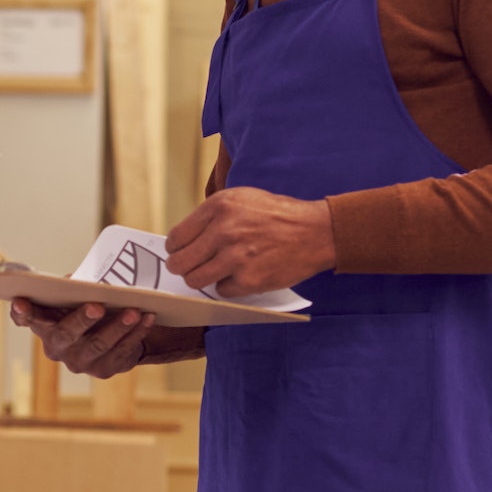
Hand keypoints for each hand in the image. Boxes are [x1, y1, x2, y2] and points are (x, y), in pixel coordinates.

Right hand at [10, 299, 155, 378]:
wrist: (115, 336)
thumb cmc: (89, 308)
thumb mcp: (78, 296)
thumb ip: (74, 288)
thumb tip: (76, 281)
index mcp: (44, 324)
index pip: (26, 319)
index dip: (22, 312)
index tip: (20, 301)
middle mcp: (56, 347)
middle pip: (66, 334)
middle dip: (82, 320)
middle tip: (97, 306)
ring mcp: (79, 362)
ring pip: (99, 344)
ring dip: (118, 326)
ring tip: (134, 311)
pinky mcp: (102, 370)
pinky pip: (121, 351)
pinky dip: (136, 333)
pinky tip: (147, 319)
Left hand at [165, 187, 333, 296]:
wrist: (316, 232)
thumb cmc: (277, 215)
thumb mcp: (241, 199)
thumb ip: (211, 215)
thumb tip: (183, 238)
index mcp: (219, 206)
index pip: (176, 237)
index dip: (175, 248)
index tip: (180, 252)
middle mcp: (224, 230)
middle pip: (180, 262)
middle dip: (181, 267)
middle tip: (190, 267)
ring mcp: (236, 257)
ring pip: (195, 280)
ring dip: (201, 279)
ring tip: (213, 273)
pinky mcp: (250, 280)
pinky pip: (221, 292)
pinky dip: (228, 287)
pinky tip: (240, 275)